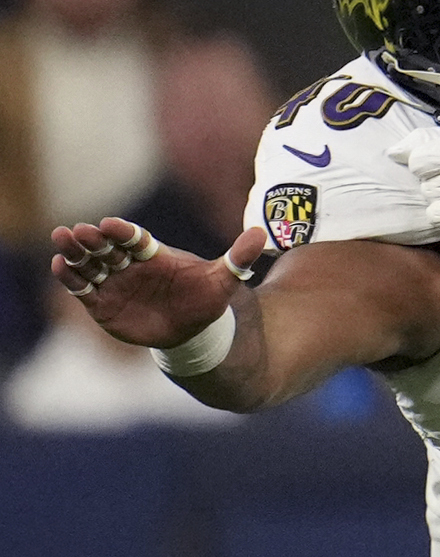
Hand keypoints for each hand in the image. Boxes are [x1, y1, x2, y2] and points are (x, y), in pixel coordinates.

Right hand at [49, 218, 264, 346]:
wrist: (193, 331)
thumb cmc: (205, 300)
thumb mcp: (223, 280)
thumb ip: (238, 258)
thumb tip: (263, 233)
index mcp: (154, 253)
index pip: (135, 238)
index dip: (123, 231)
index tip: (112, 224)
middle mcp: (128, 264)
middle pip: (105, 247)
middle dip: (91, 238)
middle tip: (77, 230)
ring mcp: (113, 282)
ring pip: (89, 263)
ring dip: (74, 252)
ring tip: (61, 239)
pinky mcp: (100, 302)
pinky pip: (82, 287)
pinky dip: (70, 277)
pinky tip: (59, 265)